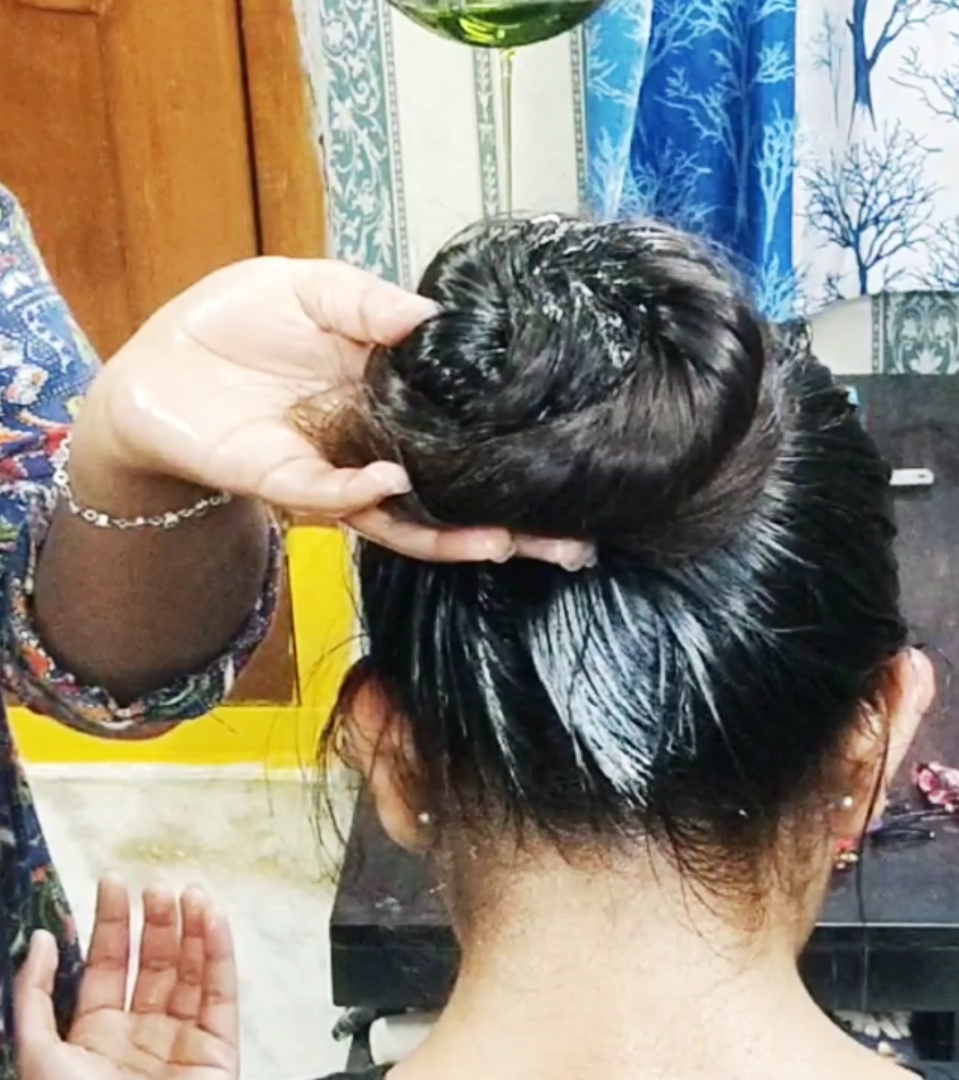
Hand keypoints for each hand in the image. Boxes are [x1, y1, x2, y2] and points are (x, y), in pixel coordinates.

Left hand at [15, 878, 237, 1079]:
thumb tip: (42, 943)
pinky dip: (220, 952)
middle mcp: (140, 1036)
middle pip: (154, 964)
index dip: (112, 924)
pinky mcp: (219, 1049)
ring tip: (189, 892)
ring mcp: (182, 1042)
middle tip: (157, 886)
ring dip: (192, 928)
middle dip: (156, 921)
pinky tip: (212, 920)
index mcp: (95, 1041)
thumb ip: (35, 998)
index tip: (114, 883)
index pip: (109, 967)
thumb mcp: (38, 1058)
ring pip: (192, 971)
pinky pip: (222, 992)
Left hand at [71, 258, 590, 566]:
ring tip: (509, 541)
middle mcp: (379, 443)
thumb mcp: (306, 286)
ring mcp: (339, 472)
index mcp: (392, 396)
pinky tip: (395, 478)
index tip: (569, 451)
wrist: (156, 368)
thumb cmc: (232, 323)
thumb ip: (366, 301)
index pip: (465, 426)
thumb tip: (434, 319)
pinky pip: (335, 497)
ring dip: (456, 534)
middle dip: (511, 520)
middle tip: (574, 540)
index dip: (512, 442)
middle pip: (455, 490)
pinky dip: (366, 491)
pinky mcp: (289, 485)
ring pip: (409, 517)